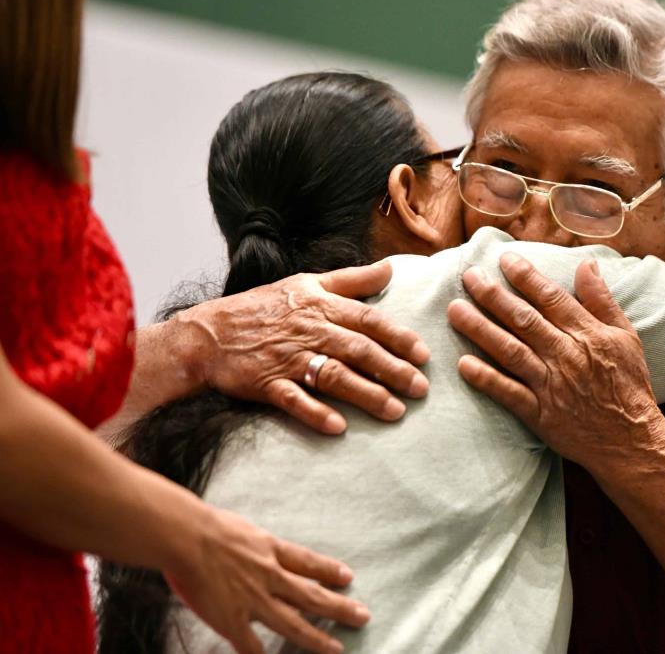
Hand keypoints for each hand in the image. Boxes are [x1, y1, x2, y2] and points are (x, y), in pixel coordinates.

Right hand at [166, 506, 367, 653]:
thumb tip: (257, 548)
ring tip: (336, 649)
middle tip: (363, 616)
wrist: (187, 536)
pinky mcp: (233, 620)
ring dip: (317, 639)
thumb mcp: (244, 529)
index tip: (348, 576)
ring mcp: (254, 600)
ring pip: (293, 625)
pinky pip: (252, 646)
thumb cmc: (207, 526)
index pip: (308, 562)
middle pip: (312, 596)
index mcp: (272, 550)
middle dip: (340, 608)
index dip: (329, 570)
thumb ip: (254, 545)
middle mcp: (271, 576)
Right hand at [176, 262, 429, 433]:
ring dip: (366, 394)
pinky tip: (339, 427)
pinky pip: (294, 400)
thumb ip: (352, 279)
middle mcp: (310, 331)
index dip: (398, 337)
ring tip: (394, 411)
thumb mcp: (308, 283)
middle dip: (393, 370)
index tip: (423, 354)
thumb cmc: (264, 307)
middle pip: (358, 350)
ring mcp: (288, 359)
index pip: (368, 320)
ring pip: (334, 376)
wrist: (208, 333)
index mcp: (322, 306)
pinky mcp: (267, 383)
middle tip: (420, 388)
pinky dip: (315, 413)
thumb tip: (390, 268)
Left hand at [446, 252, 664, 469]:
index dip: (525, 276)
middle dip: (492, 295)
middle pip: (523, 319)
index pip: (550, 297)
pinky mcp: (540, 414)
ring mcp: (551, 385)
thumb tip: (587, 264)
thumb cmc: (629, 384)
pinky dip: (486, 379)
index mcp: (587, 333)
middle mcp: (565, 355)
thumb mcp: (626, 336)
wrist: (631, 440)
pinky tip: (463, 364)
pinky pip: (509, 393)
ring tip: (455, 311)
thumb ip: (602, 300)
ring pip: (510, 351)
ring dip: (480, 329)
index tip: (503, 260)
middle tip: (468, 276)